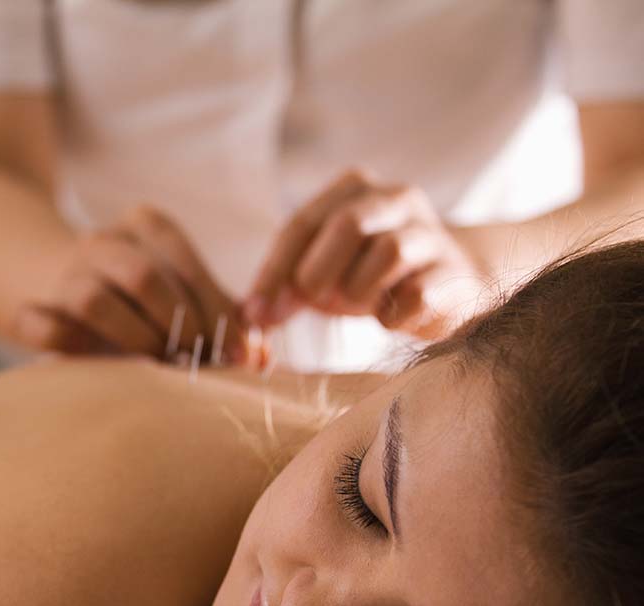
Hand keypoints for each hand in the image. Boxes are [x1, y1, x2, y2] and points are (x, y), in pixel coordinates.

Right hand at [13, 205, 247, 360]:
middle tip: (197, 363)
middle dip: (178, 328)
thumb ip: (222, 317)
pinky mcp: (28, 306)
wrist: (51, 279)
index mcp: (147, 226)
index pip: (186, 267)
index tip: (240, 355)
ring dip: (133, 340)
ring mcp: (63, 272)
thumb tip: (264, 354)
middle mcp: (103, 241)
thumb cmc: (137, 297)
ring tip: (156, 366)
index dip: (216, 313)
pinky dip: (60, 341)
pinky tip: (84, 358)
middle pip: (144, 279)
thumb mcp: (182, 295)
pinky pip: (42, 324)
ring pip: (95, 300)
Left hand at [243, 171, 486, 338]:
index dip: (274, 271)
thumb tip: (252, 316)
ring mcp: (430, 233)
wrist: (449, 283)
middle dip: (318, 272)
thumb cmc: (372, 275)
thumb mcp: (325, 271)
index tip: (256, 313)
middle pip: (348, 224)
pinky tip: (391, 316)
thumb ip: (288, 286)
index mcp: (355, 189)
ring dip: (360, 291)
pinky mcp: (452, 273)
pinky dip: (393, 315)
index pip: (303, 223)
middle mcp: (396, 198)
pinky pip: (416, 295)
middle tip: (314, 302)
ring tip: (361, 303)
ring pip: (388, 252)